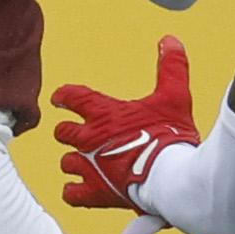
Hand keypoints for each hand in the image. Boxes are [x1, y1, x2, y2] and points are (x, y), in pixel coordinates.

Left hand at [52, 35, 200, 233]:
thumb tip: (169, 39)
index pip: (72, 97)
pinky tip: (79, 189)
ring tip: (83, 162)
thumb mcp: (175, 97)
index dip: (63, 96)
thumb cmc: (172, 136)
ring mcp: (91, 167)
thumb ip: (171, 67)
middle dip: (68, 132)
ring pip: (67, 162)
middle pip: (63, 132)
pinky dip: (74, 191)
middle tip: (76, 133)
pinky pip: (72, 194)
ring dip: (73, 161)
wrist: (173, 178)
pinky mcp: (96, 193)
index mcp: (104, 113)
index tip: (59, 99)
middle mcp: (90, 139)